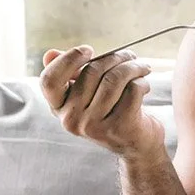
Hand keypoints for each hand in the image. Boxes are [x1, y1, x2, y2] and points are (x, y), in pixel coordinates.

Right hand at [40, 45, 164, 157]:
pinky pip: (132, 90)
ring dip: (133, 67)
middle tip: (129, 56)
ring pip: (114, 79)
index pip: (49, 81)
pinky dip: (142, 82)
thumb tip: (50, 54)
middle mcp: (71, 119)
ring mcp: (94, 126)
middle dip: (114, 57)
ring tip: (141, 67)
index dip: (68, 60)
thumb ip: (69, 74)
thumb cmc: (110, 111)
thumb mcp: (86, 94)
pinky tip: (144, 85)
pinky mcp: (118, 127)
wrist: (135, 145)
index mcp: (59, 108)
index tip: (89, 50)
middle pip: (91, 72)